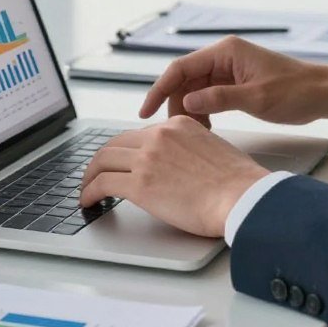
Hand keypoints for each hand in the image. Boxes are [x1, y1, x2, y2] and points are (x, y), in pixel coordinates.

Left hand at [79, 116, 268, 236]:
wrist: (242, 196)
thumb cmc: (236, 181)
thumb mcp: (212, 147)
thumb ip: (189, 148)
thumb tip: (177, 165)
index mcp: (178, 125)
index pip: (140, 134)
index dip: (126, 151)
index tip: (121, 163)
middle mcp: (159, 136)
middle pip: (115, 144)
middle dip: (101, 160)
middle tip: (95, 174)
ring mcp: (147, 159)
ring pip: (102, 161)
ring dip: (89, 176)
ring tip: (86, 190)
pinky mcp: (140, 184)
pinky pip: (102, 184)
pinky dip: (89, 193)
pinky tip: (88, 201)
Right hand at [138, 36, 327, 127]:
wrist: (324, 93)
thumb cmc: (297, 92)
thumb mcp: (257, 99)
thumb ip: (220, 99)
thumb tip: (187, 103)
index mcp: (226, 52)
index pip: (180, 68)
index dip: (159, 89)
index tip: (145, 112)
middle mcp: (224, 57)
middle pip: (184, 79)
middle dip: (175, 105)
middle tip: (174, 132)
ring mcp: (229, 70)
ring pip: (194, 90)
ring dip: (189, 111)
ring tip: (194, 134)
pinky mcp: (235, 83)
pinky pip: (208, 96)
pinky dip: (202, 112)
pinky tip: (206, 130)